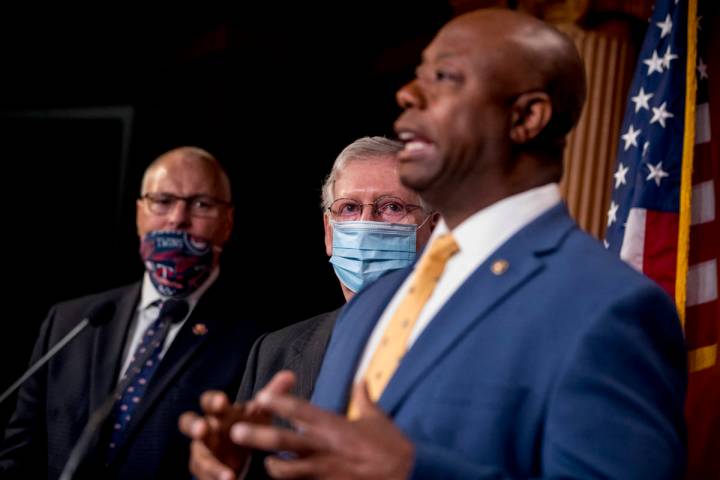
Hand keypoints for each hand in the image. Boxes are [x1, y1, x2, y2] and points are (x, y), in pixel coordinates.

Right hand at [178, 373, 295, 479]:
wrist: (242, 453)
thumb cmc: (248, 426)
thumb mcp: (261, 412)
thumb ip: (272, 395)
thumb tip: (290, 375)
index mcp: (219, 412)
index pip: (208, 401)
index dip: (213, 400)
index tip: (222, 401)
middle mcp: (206, 429)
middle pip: (189, 422)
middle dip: (194, 425)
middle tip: (202, 430)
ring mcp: (203, 451)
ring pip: (198, 455)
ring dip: (210, 465)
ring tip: (229, 475)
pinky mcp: (204, 470)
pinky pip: (202, 476)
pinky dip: (214, 478)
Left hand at [229, 371, 413, 479]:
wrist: (409, 475)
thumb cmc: (393, 446)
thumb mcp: (378, 418)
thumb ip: (364, 399)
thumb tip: (361, 380)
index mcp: (336, 426)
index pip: (302, 411)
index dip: (280, 403)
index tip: (260, 397)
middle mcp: (326, 448)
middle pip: (286, 441)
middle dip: (259, 436)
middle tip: (235, 432)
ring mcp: (327, 471)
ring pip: (289, 470)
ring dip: (273, 467)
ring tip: (262, 464)